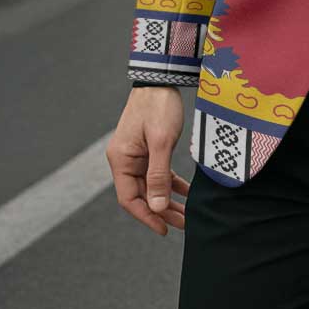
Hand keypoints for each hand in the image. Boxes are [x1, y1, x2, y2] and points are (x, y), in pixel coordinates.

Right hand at [106, 86, 188, 235]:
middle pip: (142, 194)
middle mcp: (125, 159)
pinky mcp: (149, 148)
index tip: (164, 230)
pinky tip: (186, 193)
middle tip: (183, 224)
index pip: (129, 199)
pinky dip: (171, 183)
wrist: (162, 78)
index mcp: (121, 160)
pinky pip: (159, 172)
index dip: (146, 216)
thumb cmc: (159, 106)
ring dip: (168, 199)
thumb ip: (159, 176)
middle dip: (161, 211)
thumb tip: (158, 207)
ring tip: (187, 214)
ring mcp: (137, 154)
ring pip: (152, 185)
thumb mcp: (161, 142)